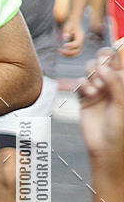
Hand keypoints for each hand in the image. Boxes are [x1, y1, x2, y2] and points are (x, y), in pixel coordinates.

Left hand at [59, 20, 84, 55]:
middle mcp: (82, 42)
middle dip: (68, 52)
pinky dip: (67, 54)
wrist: (74, 24)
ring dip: (67, 54)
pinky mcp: (77, 47)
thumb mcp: (68, 26)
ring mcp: (80, 45)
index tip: (63, 45)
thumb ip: (66, 31)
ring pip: (76, 54)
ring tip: (59, 51)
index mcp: (81, 36)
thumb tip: (65, 37)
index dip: (70, 46)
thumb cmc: (70, 24)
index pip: (77, 43)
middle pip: (77, 51)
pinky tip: (60, 52)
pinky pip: (73, 53)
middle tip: (59, 50)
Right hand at [79, 47, 123, 170]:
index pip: (121, 60)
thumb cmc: (120, 128)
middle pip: (105, 59)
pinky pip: (81, 82)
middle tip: (102, 69)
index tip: (113, 54)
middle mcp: (113, 82)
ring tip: (97, 89)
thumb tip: (103, 67)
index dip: (116, 53)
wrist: (105, 147)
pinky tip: (89, 93)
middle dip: (102, 61)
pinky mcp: (85, 97)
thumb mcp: (122, 103)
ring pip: (92, 68)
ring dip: (93, 75)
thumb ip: (115, 82)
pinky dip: (84, 84)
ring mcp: (98, 88)